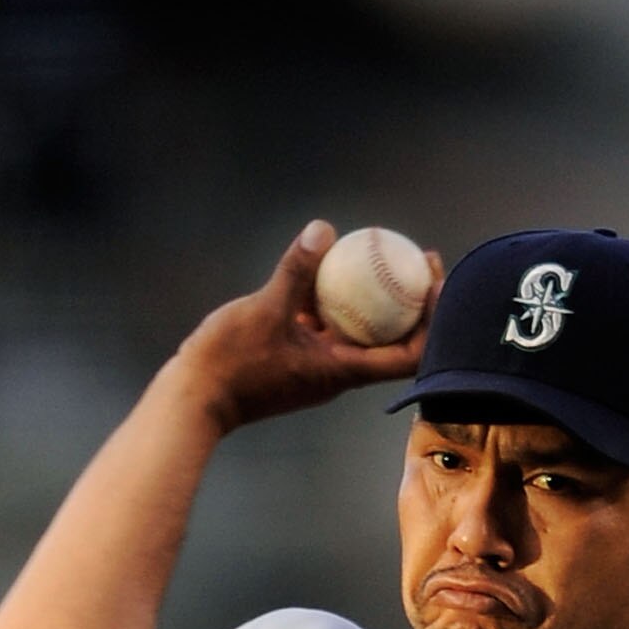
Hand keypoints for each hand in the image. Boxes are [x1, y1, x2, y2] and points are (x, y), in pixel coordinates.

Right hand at [172, 222, 441, 436]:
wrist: (195, 400)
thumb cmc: (231, 364)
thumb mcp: (265, 308)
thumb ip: (297, 270)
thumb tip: (323, 229)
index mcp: (341, 371)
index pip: (406, 355)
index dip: (430, 321)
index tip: (434, 283)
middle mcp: (336, 374)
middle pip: (391, 341)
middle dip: (410, 301)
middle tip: (417, 258)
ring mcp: (316, 369)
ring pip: (357, 333)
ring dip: (372, 299)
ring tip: (377, 256)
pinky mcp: (296, 360)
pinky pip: (325, 328)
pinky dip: (333, 302)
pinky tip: (327, 267)